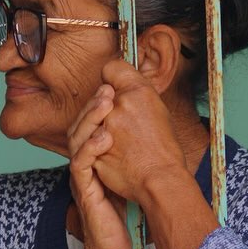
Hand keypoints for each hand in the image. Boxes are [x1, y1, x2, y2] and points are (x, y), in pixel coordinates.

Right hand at [67, 85, 130, 248]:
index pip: (91, 125)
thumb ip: (130, 156)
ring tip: (106, 101)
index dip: (99, 105)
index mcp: (94, 159)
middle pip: (79, 126)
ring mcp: (81, 177)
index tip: (115, 87)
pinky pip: (80, 165)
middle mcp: (84, 165)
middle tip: (108, 88)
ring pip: (76, 139)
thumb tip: (152, 132)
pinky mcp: (83, 191)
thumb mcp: (128, 178)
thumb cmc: (123, 216)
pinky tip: (103, 137)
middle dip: (93, 104)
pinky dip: (90, 148)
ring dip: (91, 118)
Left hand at [93, 59, 189, 203]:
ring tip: (115, 138)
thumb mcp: (157, 110)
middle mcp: (118, 104)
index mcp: (138, 90)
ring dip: (95, 125)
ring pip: (87, 117)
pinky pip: (83, 139)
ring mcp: (103, 125)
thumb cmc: (163, 148)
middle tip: (120, 122)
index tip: (114, 90)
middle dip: (103, 106)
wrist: (160, 180)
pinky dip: (91, 144)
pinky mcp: (91, 146)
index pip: (111, 68)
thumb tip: (115, 87)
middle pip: (97, 95)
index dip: (111, 79)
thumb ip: (135, 93)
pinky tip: (108, 151)